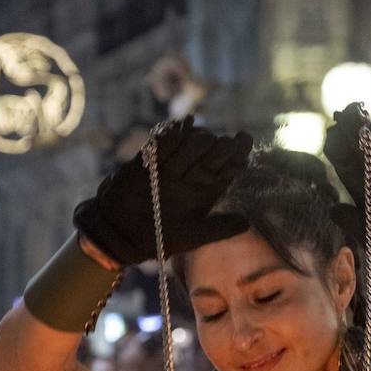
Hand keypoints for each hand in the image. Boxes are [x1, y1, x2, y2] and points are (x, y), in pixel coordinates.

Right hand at [73, 116, 251, 265]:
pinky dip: (170, 135)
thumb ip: (219, 228)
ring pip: (193, 138)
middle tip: (214, 152)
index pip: (232, 162)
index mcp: (210, 186)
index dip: (239, 149)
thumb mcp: (194, 235)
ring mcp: (174, 162)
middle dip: (218, 146)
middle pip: (215, 146)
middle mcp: (196, 170)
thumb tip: (246, 223)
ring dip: (193, 143)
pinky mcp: (151, 157)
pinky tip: (173, 135)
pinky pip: (164, 138)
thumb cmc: (161, 236)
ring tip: (184, 159)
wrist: (123, 233)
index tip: (242, 140)